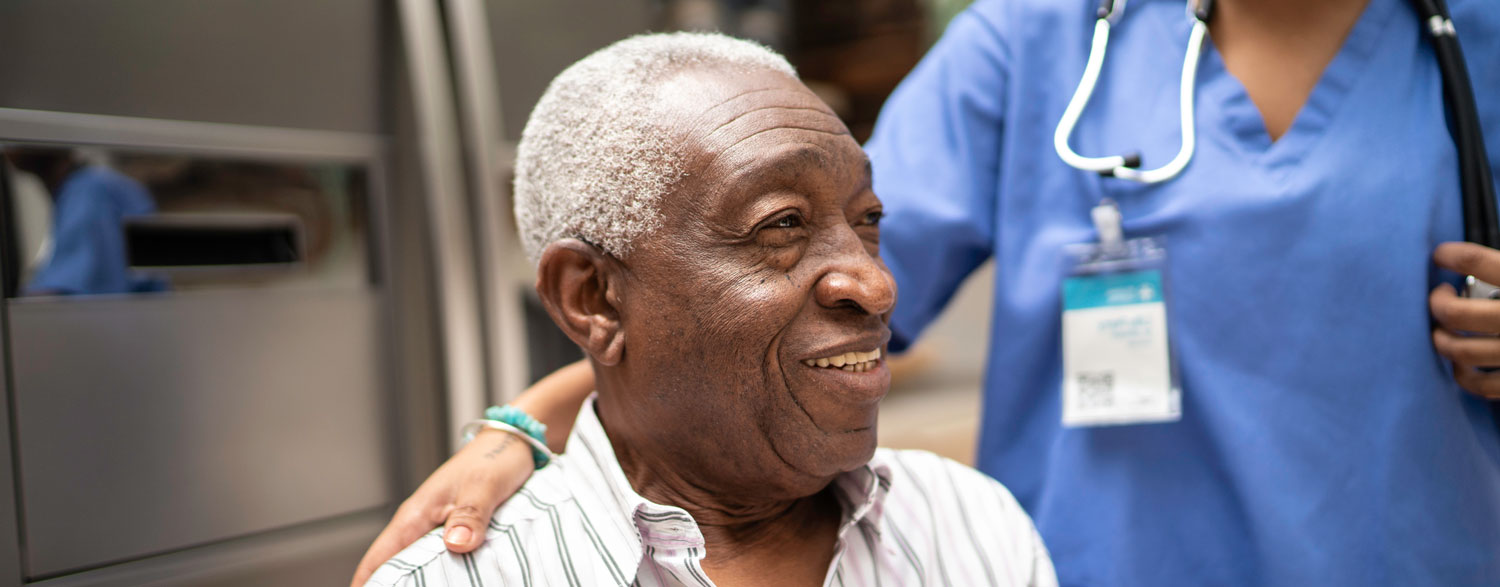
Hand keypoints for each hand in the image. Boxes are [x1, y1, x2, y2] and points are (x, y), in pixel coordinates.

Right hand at [349, 429, 532, 585]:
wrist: (512, 444)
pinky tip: (450, 585)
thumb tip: (455, 544)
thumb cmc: (495, 458)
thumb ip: (470, 515)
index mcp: (416, 515)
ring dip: (416, 582)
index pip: (378, 559)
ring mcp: (437, 529)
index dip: (366, 584)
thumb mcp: (485, 486)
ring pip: (416, 566)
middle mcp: (420, 525)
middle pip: (393, 568)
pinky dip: (440, 576)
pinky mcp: (455, 532)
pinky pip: (439, 561)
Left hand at [1430, 242, 1499, 398]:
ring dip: (1442, 339)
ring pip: (1458, 350)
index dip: (1450, 255)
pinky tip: (1462, 360)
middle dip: (1438, 304)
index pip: (1476, 260)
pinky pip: (1476, 384)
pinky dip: (1462, 373)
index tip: (1440, 255)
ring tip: (1447, 330)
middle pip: (1454, 313)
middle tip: (1440, 297)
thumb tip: (1463, 259)